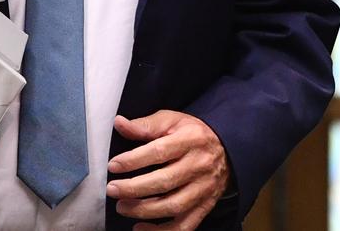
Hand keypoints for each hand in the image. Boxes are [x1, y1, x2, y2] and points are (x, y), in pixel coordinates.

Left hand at [106, 110, 229, 230]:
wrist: (226, 148)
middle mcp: (199, 166)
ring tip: (122, 207)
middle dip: (134, 188)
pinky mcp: (205, 206)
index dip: (134, 160)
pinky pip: (184, 225)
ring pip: (173, 206)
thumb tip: (119, 124)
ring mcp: (203, 189)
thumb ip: (145, 125)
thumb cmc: (192, 133)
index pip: (159, 152)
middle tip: (113, 189)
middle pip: (165, 182)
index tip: (113, 165)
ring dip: (144, 210)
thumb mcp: (171, 120)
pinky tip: (140, 227)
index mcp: (190, 140)